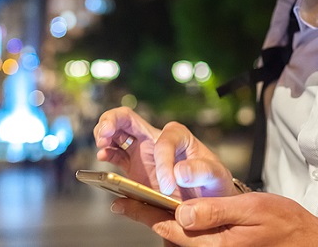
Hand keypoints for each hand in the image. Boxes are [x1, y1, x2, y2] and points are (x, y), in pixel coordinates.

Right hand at [94, 107, 238, 199]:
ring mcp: (141, 153)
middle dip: (112, 120)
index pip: (164, 141)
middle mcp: (156, 140)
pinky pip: (114, 156)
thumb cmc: (212, 184)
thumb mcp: (216, 175)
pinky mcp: (132, 169)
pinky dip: (105, 154)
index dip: (164, 163)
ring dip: (104, 133)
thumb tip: (179, 171)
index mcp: (178, 136)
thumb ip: (201, 171)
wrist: (206, 201)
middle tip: (105, 133)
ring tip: (101, 144)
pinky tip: (102, 156)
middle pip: (128, 118)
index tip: (168, 187)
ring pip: (116, 132)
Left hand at [111, 191, 317, 246]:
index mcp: (216, 243)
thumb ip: (215, 211)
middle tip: (123, 202)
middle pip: (171, 233)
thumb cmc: (285, 223)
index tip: (121, 203)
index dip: (144, 214)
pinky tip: (175, 212)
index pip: (170, 229)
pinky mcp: (225, 246)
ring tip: (141, 204)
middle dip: (147, 216)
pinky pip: (196, 237)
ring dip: (161, 219)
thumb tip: (181, 213)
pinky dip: (180, 224)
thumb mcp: (252, 209)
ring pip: (181, 236)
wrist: (310, 241)